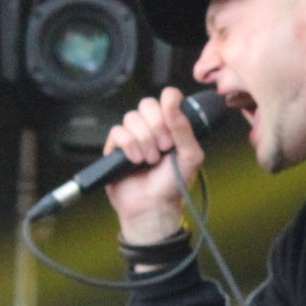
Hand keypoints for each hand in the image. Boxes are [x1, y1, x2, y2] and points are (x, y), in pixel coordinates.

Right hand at [104, 87, 205, 245]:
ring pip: (131, 118)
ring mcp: (132, 136)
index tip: (174, 126)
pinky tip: (136, 161)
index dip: (169, 107)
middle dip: (157, 126)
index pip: (167, 98)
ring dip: (144, 140)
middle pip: (147, 104)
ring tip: (151, 160)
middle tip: (165, 147)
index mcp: (171, 126)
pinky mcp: (115, 147)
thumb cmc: (174, 184)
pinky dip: (129, 145)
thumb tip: (172, 99)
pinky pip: (118, 131)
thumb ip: (184, 127)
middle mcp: (151, 128)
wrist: (154, 207)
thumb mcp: (190, 155)